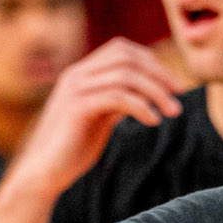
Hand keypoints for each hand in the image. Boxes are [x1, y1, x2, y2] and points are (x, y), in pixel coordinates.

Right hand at [10, 37, 182, 197]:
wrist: (43, 173)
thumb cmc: (71, 151)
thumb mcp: (98, 119)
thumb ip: (115, 103)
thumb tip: (143, 95)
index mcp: (82, 74)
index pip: (121, 50)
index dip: (151, 62)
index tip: (173, 85)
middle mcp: (77, 75)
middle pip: (126, 56)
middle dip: (158, 73)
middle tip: (180, 94)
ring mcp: (75, 89)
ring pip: (126, 75)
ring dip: (156, 92)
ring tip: (174, 112)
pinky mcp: (77, 108)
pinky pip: (118, 97)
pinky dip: (141, 106)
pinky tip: (154, 121)